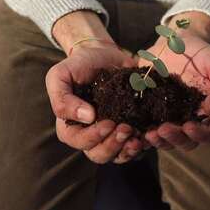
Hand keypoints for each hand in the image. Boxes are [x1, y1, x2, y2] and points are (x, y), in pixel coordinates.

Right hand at [46, 43, 145, 163]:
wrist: (103, 54)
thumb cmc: (79, 65)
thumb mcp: (60, 75)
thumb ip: (62, 98)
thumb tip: (86, 117)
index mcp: (71, 126)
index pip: (79, 142)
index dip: (94, 137)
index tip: (108, 122)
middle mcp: (90, 135)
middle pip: (99, 154)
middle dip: (113, 145)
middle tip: (126, 128)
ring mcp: (111, 135)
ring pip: (118, 156)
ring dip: (129, 150)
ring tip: (138, 136)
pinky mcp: (129, 129)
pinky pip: (136, 146)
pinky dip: (143, 144)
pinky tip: (149, 134)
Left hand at [141, 31, 209, 150]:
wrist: (175, 42)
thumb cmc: (203, 54)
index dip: (201, 134)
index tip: (189, 126)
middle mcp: (191, 120)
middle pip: (187, 141)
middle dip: (176, 139)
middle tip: (164, 129)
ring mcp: (170, 119)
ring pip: (167, 140)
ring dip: (159, 141)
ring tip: (150, 134)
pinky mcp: (151, 113)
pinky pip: (147, 129)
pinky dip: (142, 135)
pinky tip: (136, 131)